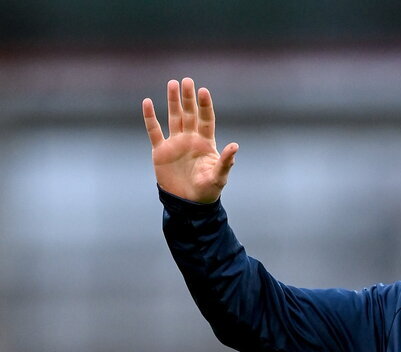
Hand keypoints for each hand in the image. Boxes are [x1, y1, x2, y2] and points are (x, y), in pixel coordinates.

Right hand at [142, 78, 237, 202]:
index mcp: (205, 143)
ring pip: (174, 117)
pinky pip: (154, 131)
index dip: (205, 105)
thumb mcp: (219, 177)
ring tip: (172, 84)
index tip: (203, 91)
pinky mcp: (161, 151)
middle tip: (187, 81)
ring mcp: (175, 143)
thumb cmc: (207, 191)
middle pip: (189, 114)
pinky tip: (148, 103)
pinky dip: (150, 118)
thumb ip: (226, 162)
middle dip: (188, 98)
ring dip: (173, 101)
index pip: (206, 119)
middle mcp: (190, 139)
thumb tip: (235, 146)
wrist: (188, 205)